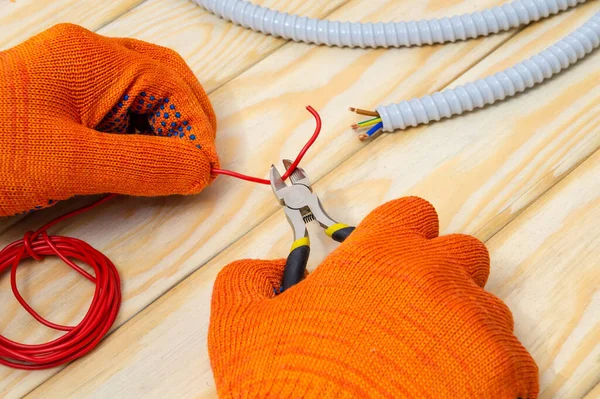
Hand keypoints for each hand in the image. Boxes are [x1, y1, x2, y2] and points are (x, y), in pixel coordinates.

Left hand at [0, 24, 217, 215]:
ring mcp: (71, 79)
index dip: (196, 129)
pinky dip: (136, 139)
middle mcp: (85, 59)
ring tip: (168, 168)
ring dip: (163, 132)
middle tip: (198, 163)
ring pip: (140, 99)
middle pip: (162, 81)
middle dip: (187, 121)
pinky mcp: (60, 104)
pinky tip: (135, 165)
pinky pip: (115, 115)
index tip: (206, 171)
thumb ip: (146, 165)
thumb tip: (201, 168)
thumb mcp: (72, 162)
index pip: (169, 86)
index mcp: (92, 58)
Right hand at [208, 197, 537, 397]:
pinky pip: (506, 354)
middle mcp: (439, 278)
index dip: (396, 233)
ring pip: (484, 305)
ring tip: (418, 360)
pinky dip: (480, 367)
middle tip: (402, 309)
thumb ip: (249, 277)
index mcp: (382, 255)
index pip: (410, 213)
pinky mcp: (507, 374)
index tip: (384, 257)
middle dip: (436, 271)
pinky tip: (442, 388)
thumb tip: (272, 267)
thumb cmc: (293, 390)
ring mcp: (480, 325)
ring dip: (457, 322)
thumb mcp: (240, 328)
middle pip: (460, 250)